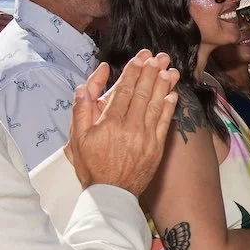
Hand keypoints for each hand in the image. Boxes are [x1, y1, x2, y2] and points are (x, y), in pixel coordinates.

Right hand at [67, 51, 178, 194]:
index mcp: (109, 122)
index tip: (140, 58)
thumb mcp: (77, 136)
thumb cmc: (92, 164)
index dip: (133, 72)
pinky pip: (164, 123)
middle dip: (150, 72)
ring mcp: (146, 137)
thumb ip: (82, 107)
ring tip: (169, 69)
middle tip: (158, 56)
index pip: (123, 90)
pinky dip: (169, 107)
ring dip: (163, 84)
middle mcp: (130, 127)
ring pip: (156, 104)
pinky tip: (173, 93)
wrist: (111, 193)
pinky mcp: (157, 147)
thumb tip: (88, 83)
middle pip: (142, 93)